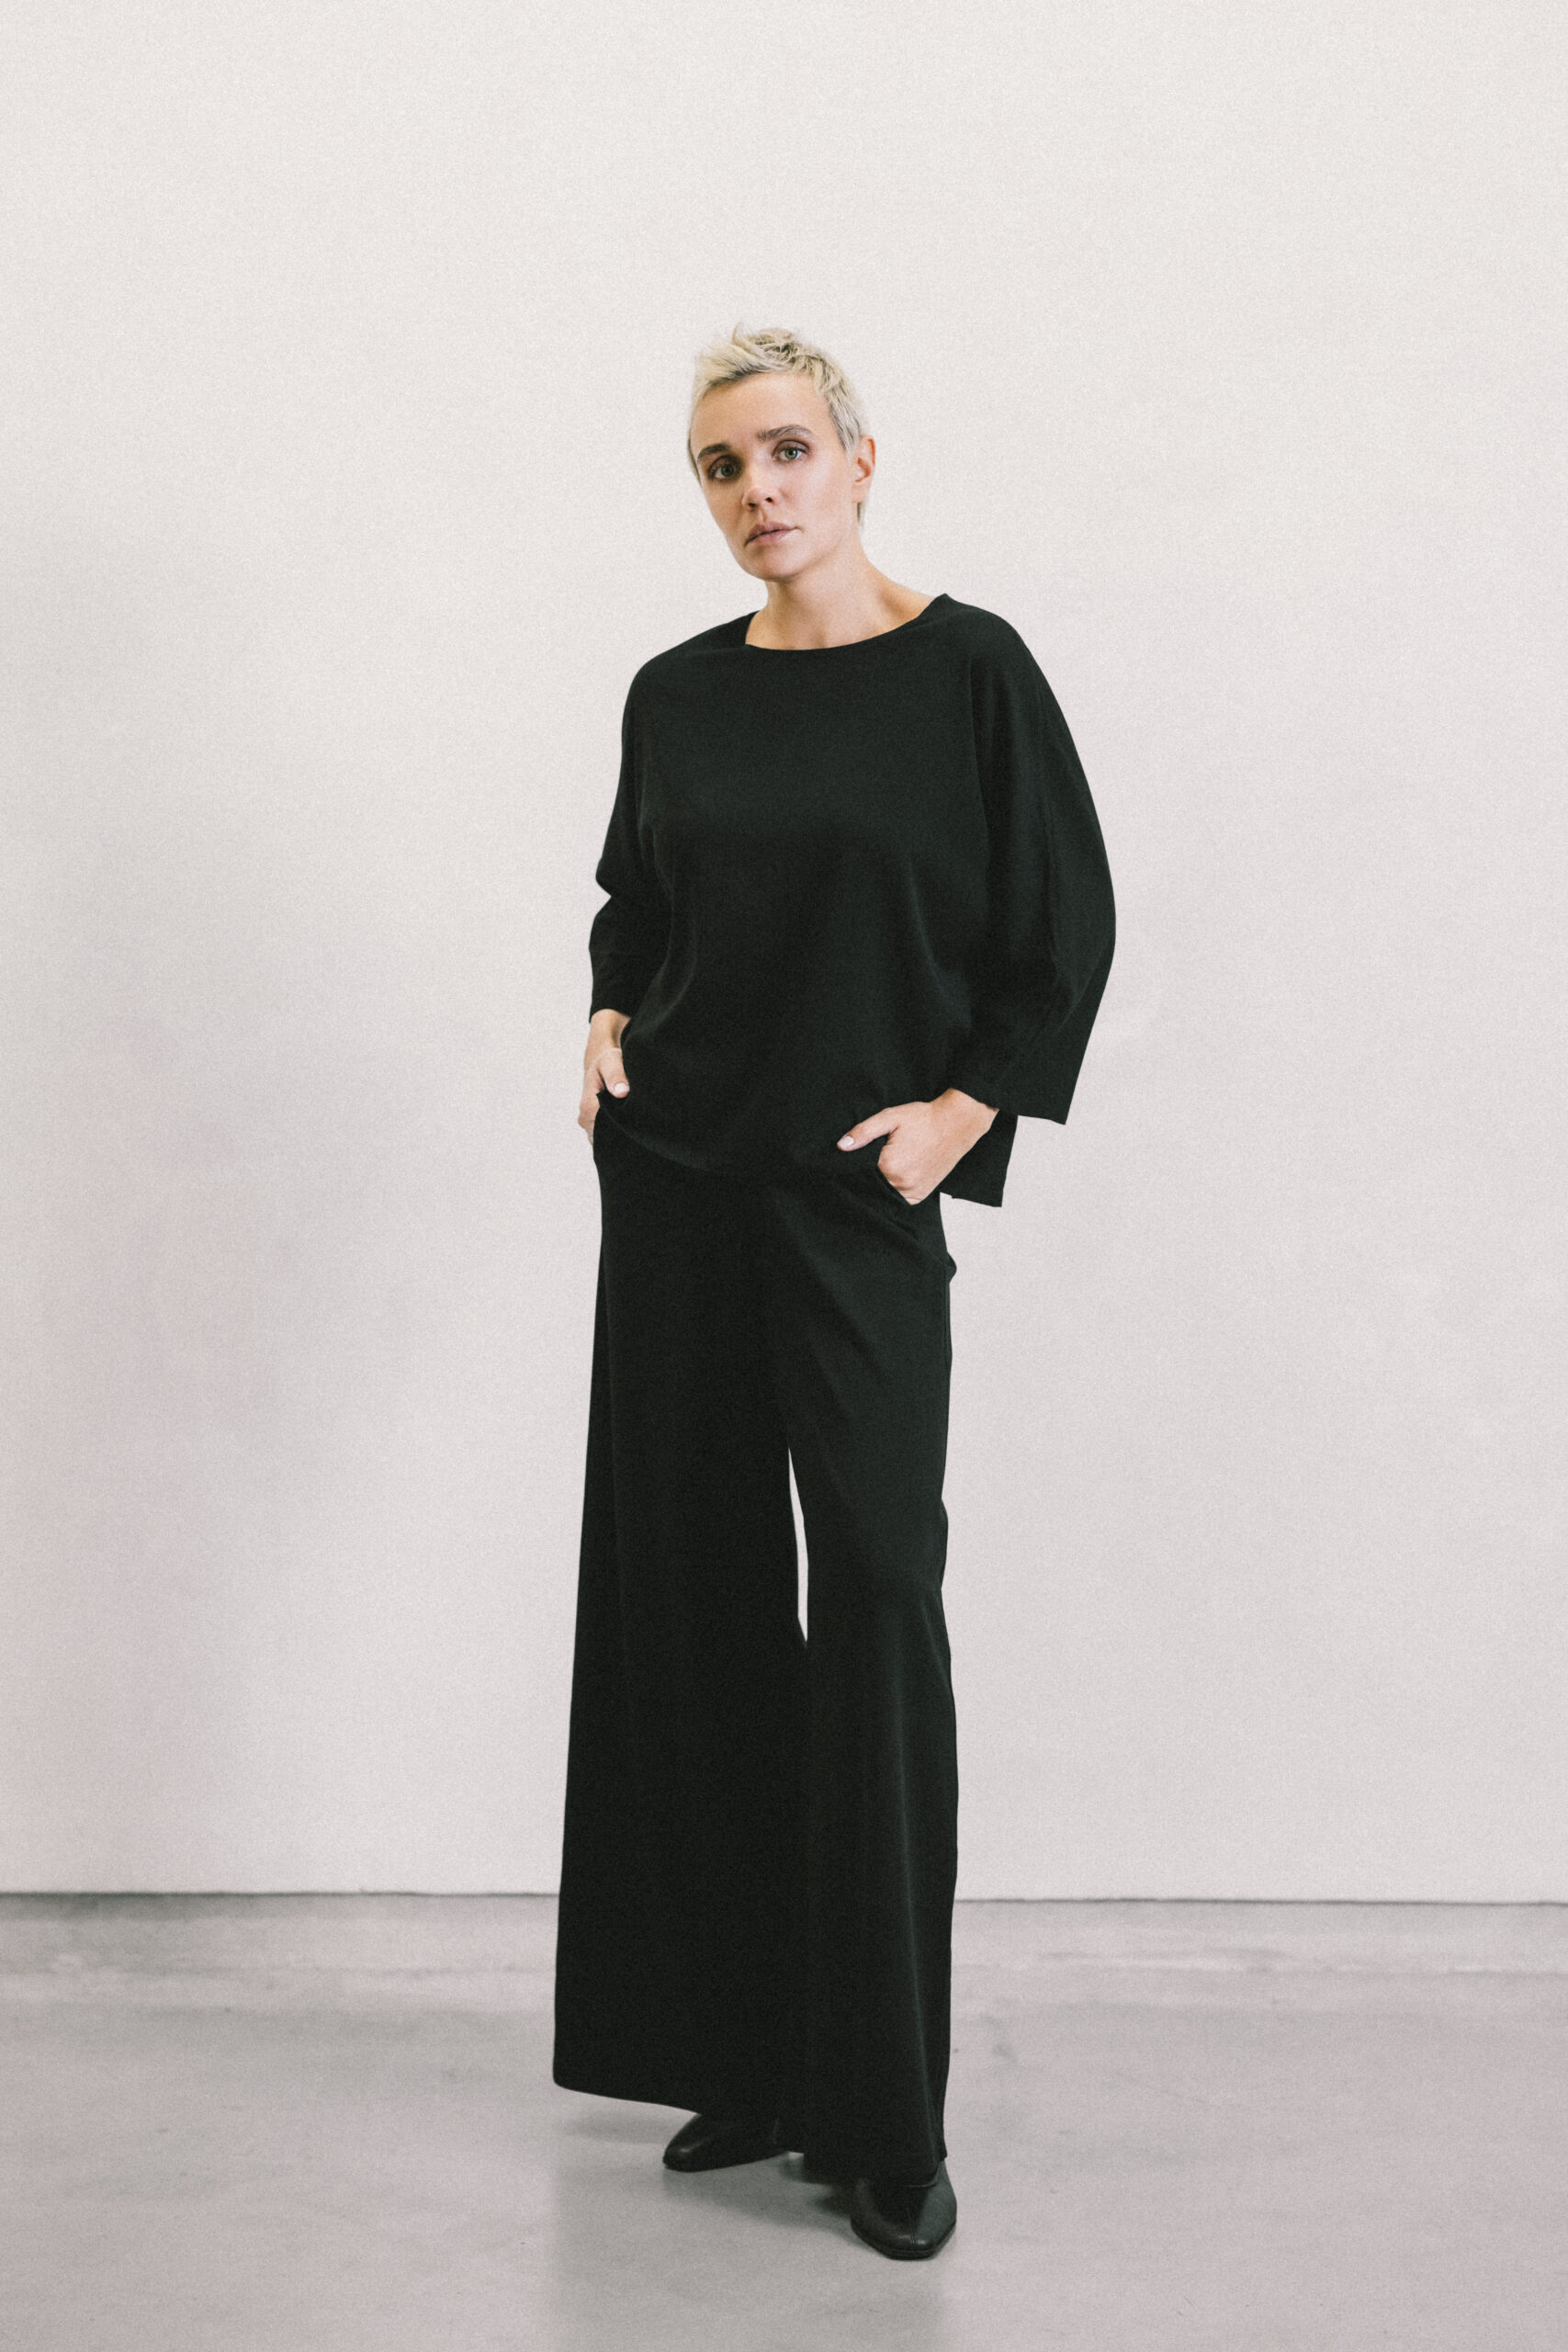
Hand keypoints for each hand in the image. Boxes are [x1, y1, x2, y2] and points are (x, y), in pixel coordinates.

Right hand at [581, 1009, 630, 1137]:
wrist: (603, 1066)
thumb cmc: (607, 1062)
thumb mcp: (611, 1060)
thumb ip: (616, 1074)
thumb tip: (622, 1091)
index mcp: (588, 1106)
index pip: (604, 1126)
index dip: (623, 1125)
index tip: (638, 1119)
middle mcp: (586, 1120)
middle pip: (606, 1137)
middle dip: (624, 1132)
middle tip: (643, 1124)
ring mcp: (590, 1128)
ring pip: (608, 1140)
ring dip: (623, 1135)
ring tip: (639, 1125)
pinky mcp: (598, 1131)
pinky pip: (610, 1140)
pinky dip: (621, 1136)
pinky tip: (634, 1128)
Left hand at [835, 1089, 997, 1203]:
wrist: (956, 1124)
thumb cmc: (923, 1119)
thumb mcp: (890, 1117)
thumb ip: (863, 1132)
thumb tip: (841, 1146)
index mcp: (888, 1166)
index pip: (858, 1172)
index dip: (856, 1163)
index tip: (861, 1154)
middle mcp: (900, 1184)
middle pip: (871, 1184)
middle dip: (868, 1174)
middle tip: (877, 1156)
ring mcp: (912, 1192)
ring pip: (883, 1193)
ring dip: (880, 1183)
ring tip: (889, 1163)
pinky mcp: (921, 1195)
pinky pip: (898, 1198)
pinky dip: (893, 1190)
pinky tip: (895, 1174)